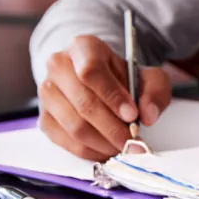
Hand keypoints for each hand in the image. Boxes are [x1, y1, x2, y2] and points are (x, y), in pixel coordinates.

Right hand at [38, 35, 171, 160]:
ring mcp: (47, 93)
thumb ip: (154, 92)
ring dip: (103, 142)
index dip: (113, 96)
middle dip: (112, 128)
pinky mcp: (44, 117)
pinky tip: (107, 150)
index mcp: (83, 47)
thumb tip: (148, 115)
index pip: (91, 71)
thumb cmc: (124, 77)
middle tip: (133, 140)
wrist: (101, 81)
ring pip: (73, 125)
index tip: (132, 115)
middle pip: (83, 103)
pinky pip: (65, 140)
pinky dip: (89, 151)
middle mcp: (58, 66)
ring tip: (123, 147)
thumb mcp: (147, 76)